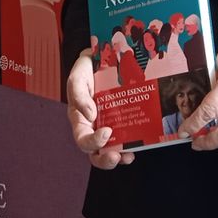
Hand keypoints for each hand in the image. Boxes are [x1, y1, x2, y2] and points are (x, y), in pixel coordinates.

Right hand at [64, 51, 133, 169]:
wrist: (102, 58)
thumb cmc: (85, 71)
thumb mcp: (77, 79)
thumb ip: (79, 96)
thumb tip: (90, 117)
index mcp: (80, 121)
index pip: (83, 140)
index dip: (93, 142)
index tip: (106, 132)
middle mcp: (94, 128)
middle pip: (97, 153)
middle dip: (106, 160)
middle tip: (116, 156)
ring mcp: (111, 125)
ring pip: (113, 150)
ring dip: (121, 156)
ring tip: (130, 155)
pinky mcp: (124, 120)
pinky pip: (129, 136)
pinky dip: (134, 142)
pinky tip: (141, 141)